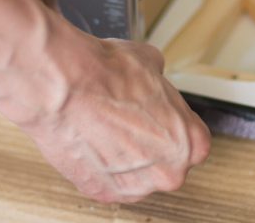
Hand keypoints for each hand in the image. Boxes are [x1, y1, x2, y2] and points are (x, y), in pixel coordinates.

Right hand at [17, 39, 210, 202]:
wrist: (63, 87)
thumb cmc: (105, 76)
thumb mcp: (149, 62)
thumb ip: (159, 82)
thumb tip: (152, 76)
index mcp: (191, 143)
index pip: (191, 141)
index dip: (171, 125)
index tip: (157, 118)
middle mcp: (168, 172)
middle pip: (166, 162)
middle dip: (150, 144)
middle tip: (129, 122)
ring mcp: (135, 187)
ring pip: (136, 175)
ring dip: (125, 158)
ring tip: (106, 129)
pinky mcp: (102, 192)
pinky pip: (107, 181)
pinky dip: (100, 166)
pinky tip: (91, 141)